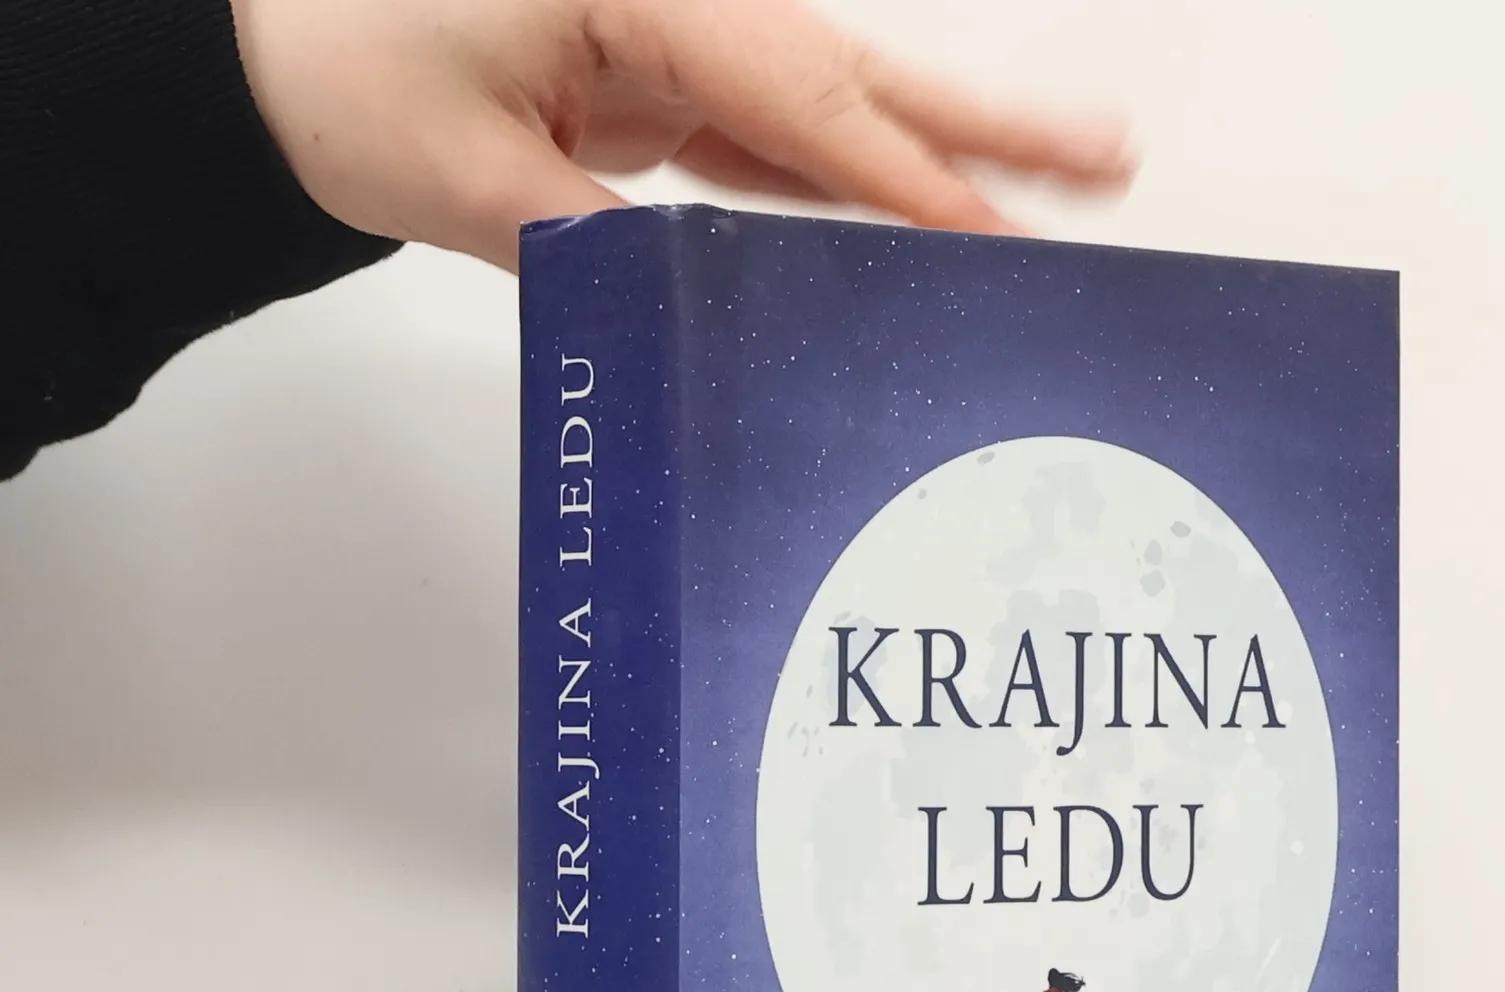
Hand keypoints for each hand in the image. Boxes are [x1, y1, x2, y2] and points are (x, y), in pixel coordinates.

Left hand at [229, 0, 1135, 271]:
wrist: (259, 20)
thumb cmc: (329, 53)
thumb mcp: (457, 171)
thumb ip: (603, 245)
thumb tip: (713, 312)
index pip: (812, 109)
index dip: (913, 188)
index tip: (1001, 249)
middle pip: (861, 78)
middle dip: (987, 132)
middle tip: (1109, 161)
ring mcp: (680, 34)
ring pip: (835, 104)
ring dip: (937, 153)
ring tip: (1058, 186)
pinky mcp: (659, 73)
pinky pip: (776, 138)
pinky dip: (846, 182)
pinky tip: (908, 220)